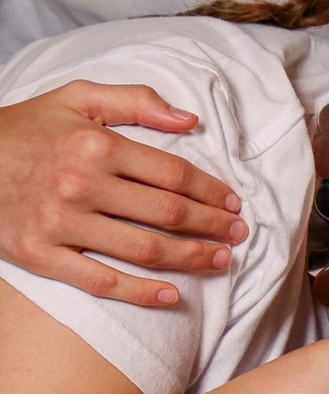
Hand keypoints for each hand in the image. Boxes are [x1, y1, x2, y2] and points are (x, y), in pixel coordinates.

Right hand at [0, 82, 247, 306]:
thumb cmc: (25, 129)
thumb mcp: (77, 98)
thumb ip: (135, 101)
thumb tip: (189, 118)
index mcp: (96, 144)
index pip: (172, 173)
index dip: (209, 191)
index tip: (232, 203)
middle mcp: (81, 184)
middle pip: (167, 213)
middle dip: (210, 226)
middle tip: (237, 235)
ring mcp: (61, 223)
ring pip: (143, 249)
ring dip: (190, 258)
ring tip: (218, 261)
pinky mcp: (41, 256)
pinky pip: (101, 282)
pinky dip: (141, 293)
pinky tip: (172, 295)